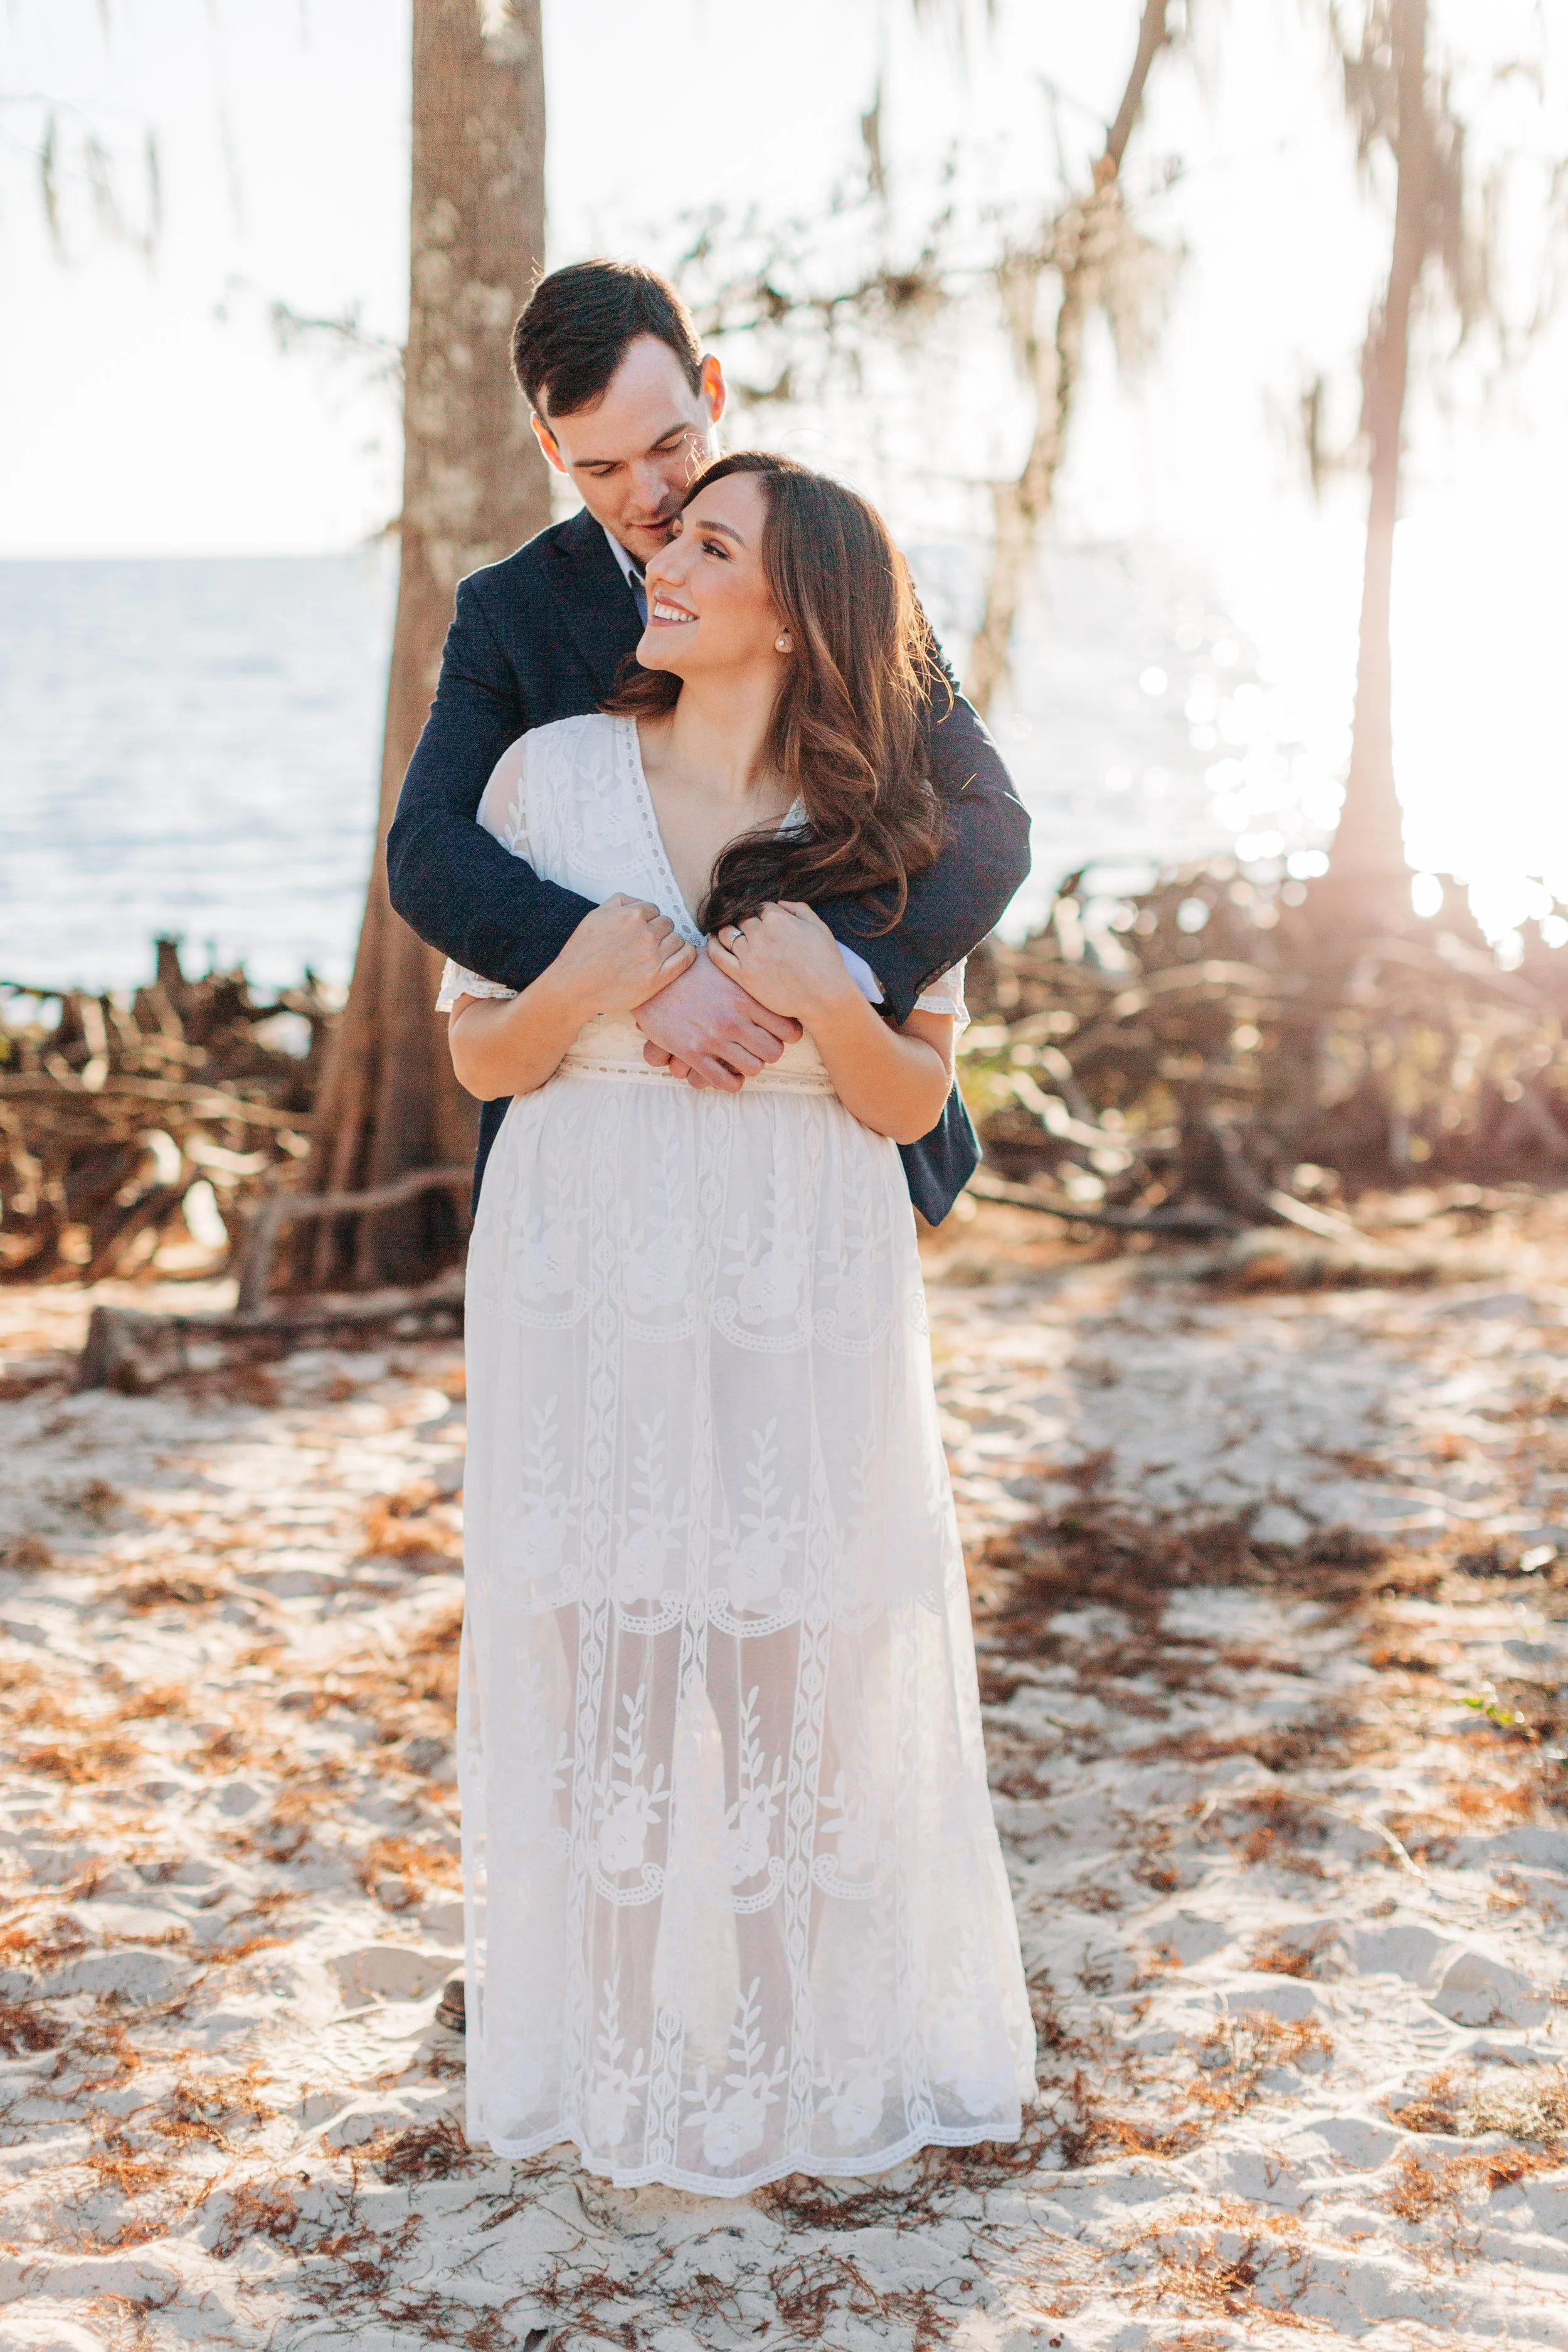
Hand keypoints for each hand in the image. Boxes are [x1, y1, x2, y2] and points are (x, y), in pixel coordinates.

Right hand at [552, 894, 694, 1016]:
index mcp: (631, 916)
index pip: (653, 909)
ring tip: (656, 952)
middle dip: (658, 930)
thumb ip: (620, 901)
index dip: (647, 919)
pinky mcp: (657, 978)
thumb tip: (638, 901)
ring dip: (670, 942)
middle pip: (667, 923)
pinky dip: (687, 953)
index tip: (639, 929)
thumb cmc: (582, 951)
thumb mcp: (595, 915)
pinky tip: (679, 954)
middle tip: (645, 943)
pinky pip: (686, 957)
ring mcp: (653, 957)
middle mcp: (645, 934)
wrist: (574, 986)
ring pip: (677, 938)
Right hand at [634, 949, 801, 1090]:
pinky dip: (730, 1082)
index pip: (787, 1028)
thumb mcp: (721, 960)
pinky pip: (724, 1081)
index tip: (780, 1033)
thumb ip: (745, 969)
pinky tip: (727, 1073)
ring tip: (743, 1059)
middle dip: (769, 1053)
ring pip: (753, 1069)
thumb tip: (764, 963)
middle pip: (773, 1052)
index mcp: (745, 996)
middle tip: (760, 1047)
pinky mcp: (692, 1053)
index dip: (788, 1035)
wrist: (650, 979)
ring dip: (750, 1066)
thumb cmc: (687, 967)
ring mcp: (713, 1038)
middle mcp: (733, 1019)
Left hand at [707, 902, 858, 1025]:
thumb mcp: (819, 927)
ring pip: (726, 933)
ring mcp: (749, 955)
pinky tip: (712, 941)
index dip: (760, 912)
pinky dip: (711, 945)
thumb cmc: (826, 963)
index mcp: (778, 919)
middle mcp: (760, 934)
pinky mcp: (743, 975)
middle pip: (741, 918)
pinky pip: (718, 955)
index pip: (759, 906)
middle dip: (743, 920)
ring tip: (727, 932)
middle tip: (744, 926)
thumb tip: (779, 903)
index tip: (760, 918)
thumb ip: (799, 909)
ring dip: (726, 929)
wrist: (824, 997)